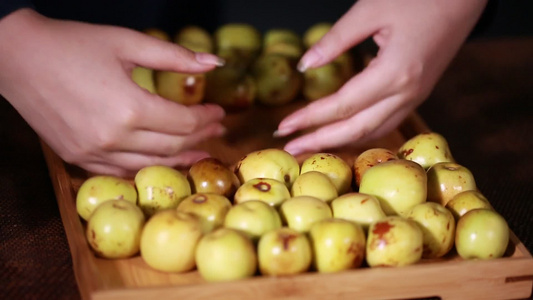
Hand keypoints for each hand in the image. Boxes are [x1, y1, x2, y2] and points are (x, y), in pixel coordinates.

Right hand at [0, 9, 225, 176]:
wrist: (16, 56)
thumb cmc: (72, 44)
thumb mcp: (127, 42)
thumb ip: (175, 56)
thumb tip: (214, 64)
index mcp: (128, 108)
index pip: (183, 123)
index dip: (206, 118)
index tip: (219, 112)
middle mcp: (113, 138)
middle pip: (171, 146)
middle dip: (200, 138)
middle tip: (216, 131)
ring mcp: (93, 153)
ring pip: (150, 164)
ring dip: (179, 159)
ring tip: (200, 152)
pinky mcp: (77, 158)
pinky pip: (121, 171)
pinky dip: (146, 167)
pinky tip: (161, 161)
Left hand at [276, 0, 487, 154]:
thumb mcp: (371, 10)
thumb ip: (336, 39)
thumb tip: (304, 65)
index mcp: (394, 73)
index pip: (342, 106)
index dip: (310, 118)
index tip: (283, 127)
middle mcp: (407, 93)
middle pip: (357, 129)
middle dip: (320, 140)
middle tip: (290, 148)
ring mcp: (416, 97)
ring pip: (373, 131)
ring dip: (340, 141)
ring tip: (311, 144)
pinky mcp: (418, 93)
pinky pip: (386, 122)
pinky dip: (360, 132)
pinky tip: (342, 132)